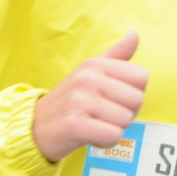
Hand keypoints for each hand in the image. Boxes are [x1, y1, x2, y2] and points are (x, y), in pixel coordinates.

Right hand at [31, 32, 146, 162]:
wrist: (34, 127)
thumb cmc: (70, 101)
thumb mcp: (90, 72)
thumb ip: (117, 55)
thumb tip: (135, 33)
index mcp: (95, 64)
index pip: (141, 77)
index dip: (132, 93)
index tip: (112, 99)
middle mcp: (87, 78)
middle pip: (137, 100)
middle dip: (125, 113)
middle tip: (101, 115)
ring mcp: (80, 101)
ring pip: (126, 120)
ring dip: (113, 128)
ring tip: (93, 124)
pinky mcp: (75, 125)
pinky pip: (113, 136)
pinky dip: (105, 141)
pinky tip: (90, 136)